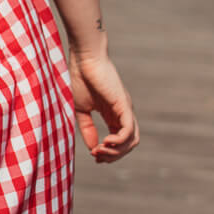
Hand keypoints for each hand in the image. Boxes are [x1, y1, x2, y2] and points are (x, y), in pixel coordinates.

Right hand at [68, 48, 138, 163]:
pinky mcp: (124, 105)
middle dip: (113, 156)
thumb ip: (87, 128)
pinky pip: (129, 131)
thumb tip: (93, 148)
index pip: (120, 141)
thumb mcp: (81, 109)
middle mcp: (122, 114)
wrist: (84, 57)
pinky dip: (119, 142)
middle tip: (97, 156)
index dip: (109, 153)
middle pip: (129, 144)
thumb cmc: (80, 78)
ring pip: (132, 141)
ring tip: (100, 150)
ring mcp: (125, 110)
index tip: (94, 155)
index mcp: (113, 115)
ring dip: (117, 152)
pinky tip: (105, 142)